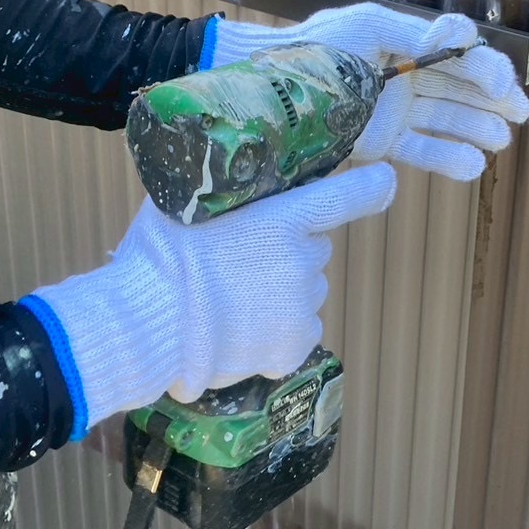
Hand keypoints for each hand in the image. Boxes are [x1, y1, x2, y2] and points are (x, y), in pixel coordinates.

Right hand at [23, 163, 396, 434]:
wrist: (143, 328)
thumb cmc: (156, 259)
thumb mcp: (185, 204)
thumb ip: (221, 193)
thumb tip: (223, 181)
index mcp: (282, 219)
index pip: (349, 196)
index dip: (372, 187)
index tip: (385, 182)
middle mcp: (302, 261)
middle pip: (314, 249)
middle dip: (288, 252)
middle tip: (242, 261)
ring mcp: (301, 307)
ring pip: (306, 292)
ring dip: (280, 293)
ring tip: (232, 302)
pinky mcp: (292, 347)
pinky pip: (298, 332)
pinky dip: (277, 333)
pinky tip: (240, 331)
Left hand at [202, 3, 528, 180]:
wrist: (269, 94)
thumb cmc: (314, 49)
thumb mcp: (365, 28)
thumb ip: (413, 34)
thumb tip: (461, 37)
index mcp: (404, 41)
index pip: (457, 50)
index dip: (484, 66)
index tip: (499, 84)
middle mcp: (404, 74)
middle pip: (461, 85)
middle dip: (494, 98)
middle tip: (520, 113)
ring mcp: (394, 110)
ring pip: (448, 119)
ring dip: (477, 128)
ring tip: (501, 140)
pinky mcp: (381, 143)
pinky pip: (423, 150)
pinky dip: (448, 158)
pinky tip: (474, 166)